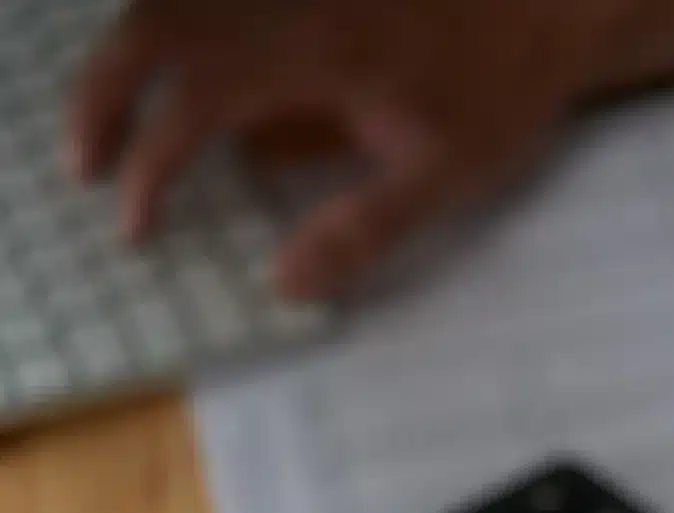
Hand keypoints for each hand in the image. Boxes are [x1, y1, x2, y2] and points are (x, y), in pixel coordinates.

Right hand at [66, 0, 629, 297]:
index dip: (151, 169)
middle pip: (155, 28)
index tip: (136, 225)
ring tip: (108, 119)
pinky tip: (170, 56)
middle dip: (102, 98)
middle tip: (84, 163)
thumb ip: (362, 229)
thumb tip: (282, 284)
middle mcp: (286, 0)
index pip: (195, 106)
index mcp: (313, 57)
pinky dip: (176, 19)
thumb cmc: (502, 92)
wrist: (550, 4)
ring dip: (126, 54)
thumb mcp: (445, 177)